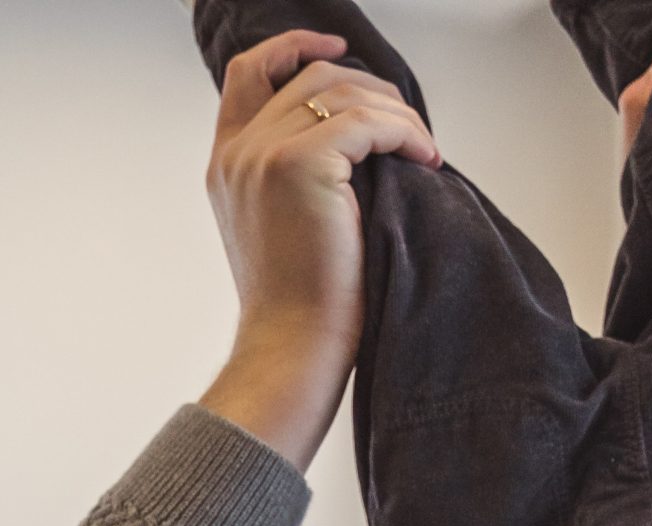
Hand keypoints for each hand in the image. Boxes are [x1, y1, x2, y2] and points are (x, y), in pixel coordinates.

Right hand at [198, 32, 440, 472]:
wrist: (291, 352)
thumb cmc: (299, 310)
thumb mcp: (284, 228)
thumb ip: (294, 175)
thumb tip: (357, 137)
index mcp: (227, 164)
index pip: (249, 73)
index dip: (295, 48)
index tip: (339, 52)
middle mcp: (238, 152)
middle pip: (311, 76)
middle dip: (371, 90)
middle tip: (407, 125)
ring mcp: (264, 155)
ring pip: (344, 93)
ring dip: (396, 115)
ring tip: (422, 151)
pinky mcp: (299, 166)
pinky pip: (367, 123)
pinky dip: (405, 134)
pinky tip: (424, 160)